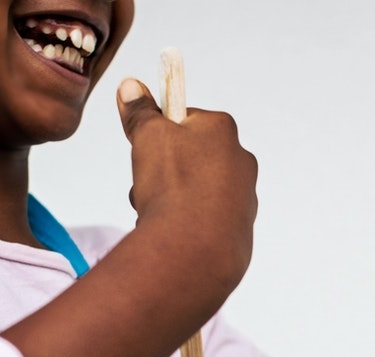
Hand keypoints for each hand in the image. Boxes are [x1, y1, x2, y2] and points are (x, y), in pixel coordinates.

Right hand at [116, 77, 258, 299]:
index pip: (186, 120)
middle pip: (189, 158)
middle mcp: (241, 161)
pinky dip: (185, 225)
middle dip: (163, 171)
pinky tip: (172, 234)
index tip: (145, 148)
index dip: (160, 133)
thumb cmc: (174, 186)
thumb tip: (131, 87)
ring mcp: (243, 198)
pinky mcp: (239, 231)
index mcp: (223, 130)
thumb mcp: (147, 137)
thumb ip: (139, 111)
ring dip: (169, 200)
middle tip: (147, 185)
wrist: (195, 250)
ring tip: (155, 213)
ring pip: (194, 192)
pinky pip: (203, 222)